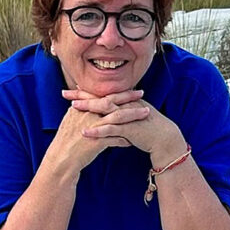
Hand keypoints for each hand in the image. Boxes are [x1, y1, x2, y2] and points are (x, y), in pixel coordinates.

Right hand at [44, 90, 149, 174]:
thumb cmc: (65, 142)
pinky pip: (115, 138)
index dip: (116, 91)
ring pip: (117, 117)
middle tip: (142, 93)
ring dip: (133, 114)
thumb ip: (79, 109)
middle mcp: (87, 114)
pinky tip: (133, 140)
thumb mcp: (70, 120)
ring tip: (145, 113)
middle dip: (128, 97)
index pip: (102, 95)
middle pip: (112, 102)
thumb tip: (81, 98)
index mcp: (82, 107)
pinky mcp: (96, 141)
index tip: (129, 87)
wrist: (60, 160)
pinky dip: (125, 138)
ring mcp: (92, 127)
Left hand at [66, 89, 186, 164]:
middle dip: (82, 96)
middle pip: (101, 97)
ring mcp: (128, 115)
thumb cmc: (147, 129)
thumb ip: (118, 114)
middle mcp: (125, 105)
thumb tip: (104, 114)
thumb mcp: (130, 118)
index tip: (70, 91)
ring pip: (106, 109)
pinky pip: (112, 128)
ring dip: (89, 108)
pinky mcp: (130, 128)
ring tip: (72, 108)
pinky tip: (85, 132)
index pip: (102, 94)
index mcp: (124, 102)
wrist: (164, 138)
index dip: (86, 92)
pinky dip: (98, 130)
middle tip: (65, 93)